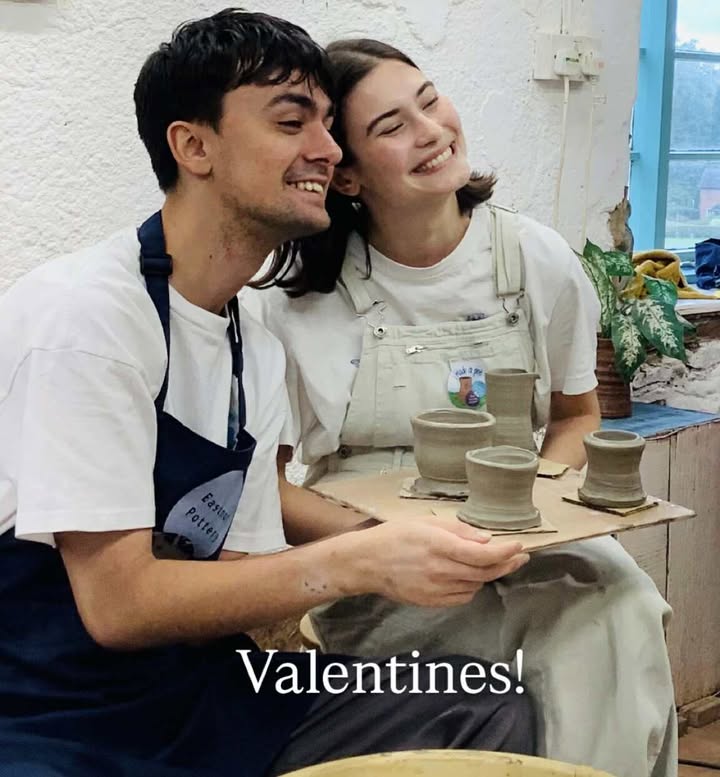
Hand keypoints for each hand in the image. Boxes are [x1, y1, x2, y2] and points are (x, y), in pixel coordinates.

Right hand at [350, 515, 529, 607]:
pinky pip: (462, 597)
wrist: (367, 563)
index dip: (505, 552)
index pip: (482, 554)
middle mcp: (439, 570)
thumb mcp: (425, 523)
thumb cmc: (394, 536)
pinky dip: (471, 587)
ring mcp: (435, 589)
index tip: (519, 547)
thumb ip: (457, 531)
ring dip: (488, 575)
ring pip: (476, 586)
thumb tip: (485, 540)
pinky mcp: (431, 602)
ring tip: (491, 563)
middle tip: (520, 558)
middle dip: (507, 565)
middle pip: (485, 573)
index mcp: (438, 546)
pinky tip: (468, 576)